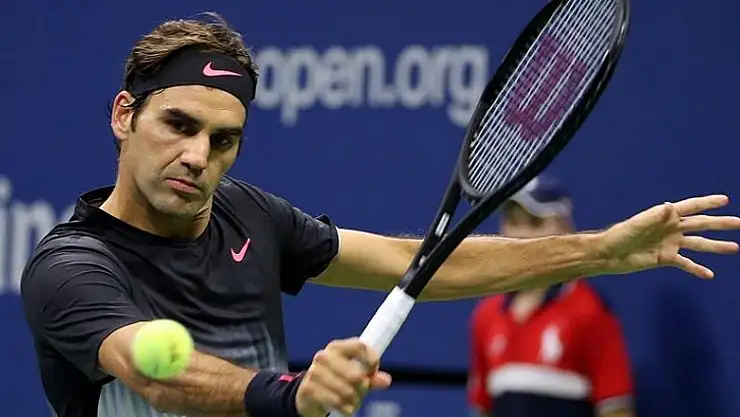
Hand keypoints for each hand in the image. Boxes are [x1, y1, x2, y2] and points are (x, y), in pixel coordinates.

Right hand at [296, 338, 391, 416]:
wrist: (309, 395)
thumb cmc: (335, 381)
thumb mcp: (354, 376)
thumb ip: (371, 377)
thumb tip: (385, 381)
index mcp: (337, 347)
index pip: (360, 346)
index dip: (372, 359)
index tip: (373, 370)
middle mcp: (324, 356)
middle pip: (356, 374)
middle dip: (363, 387)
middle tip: (361, 390)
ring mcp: (315, 371)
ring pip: (348, 390)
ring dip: (354, 399)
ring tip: (352, 400)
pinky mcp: (309, 388)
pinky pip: (337, 401)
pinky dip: (344, 408)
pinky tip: (344, 407)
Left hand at [598, 194, 739, 277]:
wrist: (608, 255)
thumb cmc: (619, 235)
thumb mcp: (636, 225)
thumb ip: (654, 217)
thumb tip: (669, 207)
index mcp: (664, 216)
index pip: (690, 207)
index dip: (707, 203)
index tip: (725, 200)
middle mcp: (670, 228)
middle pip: (701, 225)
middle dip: (720, 224)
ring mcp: (669, 243)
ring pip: (698, 244)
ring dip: (716, 246)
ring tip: (735, 248)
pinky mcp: (665, 258)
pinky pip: (685, 263)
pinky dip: (697, 269)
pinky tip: (710, 274)